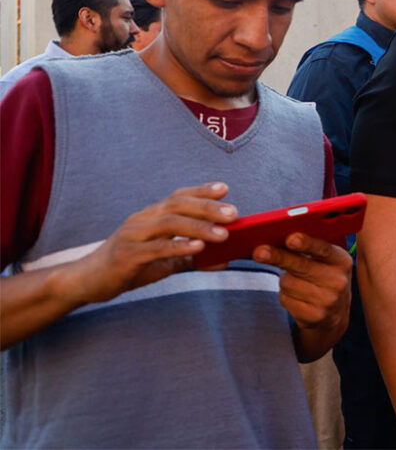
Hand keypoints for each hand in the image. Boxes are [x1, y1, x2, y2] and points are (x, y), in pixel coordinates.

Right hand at [72, 182, 236, 304]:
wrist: (87, 281)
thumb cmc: (128, 266)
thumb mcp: (163, 261)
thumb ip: (191, 258)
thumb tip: (224, 260)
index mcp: (150, 216)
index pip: (178, 196)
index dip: (201, 191)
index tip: (225, 188)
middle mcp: (142, 220)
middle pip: (178, 205)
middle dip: (208, 207)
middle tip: (234, 213)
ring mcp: (132, 235)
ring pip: (169, 223)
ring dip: (198, 227)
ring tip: (223, 233)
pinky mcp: (126, 255)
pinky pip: (156, 248)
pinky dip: (179, 246)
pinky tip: (197, 248)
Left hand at [255, 232, 351, 333]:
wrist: (335, 311)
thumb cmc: (323, 276)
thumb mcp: (325, 259)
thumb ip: (308, 248)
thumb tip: (278, 239)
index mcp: (342, 260)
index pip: (322, 249)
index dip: (306, 243)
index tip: (291, 239)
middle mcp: (338, 281)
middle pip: (300, 266)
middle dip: (278, 257)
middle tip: (259, 252)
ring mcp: (328, 301)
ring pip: (288, 283)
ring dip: (284, 280)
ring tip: (295, 280)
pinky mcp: (315, 317)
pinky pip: (285, 300)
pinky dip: (284, 295)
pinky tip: (296, 296)